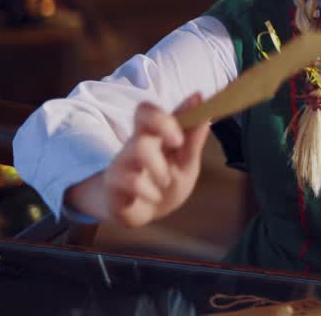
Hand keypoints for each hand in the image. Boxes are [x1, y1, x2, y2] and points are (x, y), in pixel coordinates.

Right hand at [66, 94, 209, 227]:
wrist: (145, 215)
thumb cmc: (166, 183)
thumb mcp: (187, 164)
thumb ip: (194, 141)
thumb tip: (206, 111)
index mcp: (157, 134)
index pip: (156, 109)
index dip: (175, 106)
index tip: (193, 110)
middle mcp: (138, 141)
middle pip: (142, 112)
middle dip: (164, 122)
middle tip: (178, 142)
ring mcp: (123, 160)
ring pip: (139, 147)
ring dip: (159, 166)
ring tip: (166, 182)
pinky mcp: (113, 183)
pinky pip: (129, 180)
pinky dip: (148, 190)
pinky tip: (154, 196)